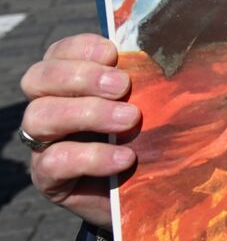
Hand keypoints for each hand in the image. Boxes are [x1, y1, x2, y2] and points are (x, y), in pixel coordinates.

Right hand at [19, 34, 138, 228]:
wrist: (148, 193)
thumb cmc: (153, 136)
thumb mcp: (154, 103)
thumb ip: (151, 79)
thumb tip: (175, 52)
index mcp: (73, 81)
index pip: (60, 52)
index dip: (81, 48)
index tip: (114, 53)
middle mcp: (50, 107)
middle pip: (38, 78)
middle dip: (81, 76)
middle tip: (123, 86)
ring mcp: (44, 142)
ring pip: (39, 116)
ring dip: (87, 113)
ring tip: (130, 120)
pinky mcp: (48, 177)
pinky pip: (54, 161)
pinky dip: (92, 157)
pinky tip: (124, 158)